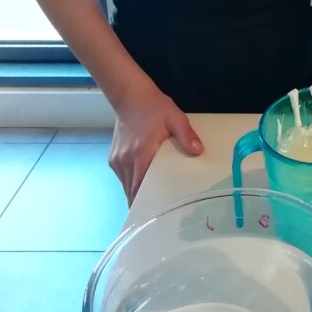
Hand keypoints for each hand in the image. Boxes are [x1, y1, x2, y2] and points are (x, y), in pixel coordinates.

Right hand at [109, 84, 202, 203]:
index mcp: (141, 153)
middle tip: (159, 212)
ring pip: (126, 186)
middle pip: (132, 191)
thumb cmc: (154, 107)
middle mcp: (126, 161)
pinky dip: (132, 183)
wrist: (131, 95)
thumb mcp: (175, 118)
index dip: (146, 203)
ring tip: (153, 201)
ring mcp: (117, 160)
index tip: (156, 215)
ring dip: (136, 193)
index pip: (140, 187)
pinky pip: (123, 177)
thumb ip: (187, 136)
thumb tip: (198, 152)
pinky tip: (144, 183)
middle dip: (143, 202)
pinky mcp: (113, 158)